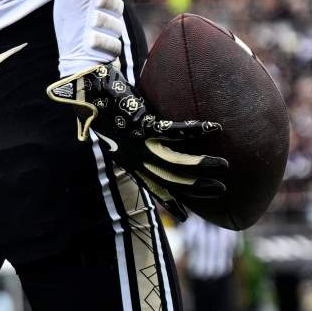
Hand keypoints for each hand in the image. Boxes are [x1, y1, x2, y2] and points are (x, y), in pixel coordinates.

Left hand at [45, 63, 228, 209]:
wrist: (87, 92)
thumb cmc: (103, 107)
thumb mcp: (117, 133)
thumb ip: (134, 141)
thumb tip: (150, 135)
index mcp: (129, 163)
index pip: (153, 188)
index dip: (170, 203)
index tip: (184, 218)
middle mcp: (135, 159)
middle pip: (171, 181)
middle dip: (197, 189)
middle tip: (220, 191)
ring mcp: (140, 144)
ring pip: (176, 162)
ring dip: (203, 166)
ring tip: (225, 166)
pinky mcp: (144, 125)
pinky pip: (175, 131)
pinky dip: (197, 130)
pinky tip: (215, 128)